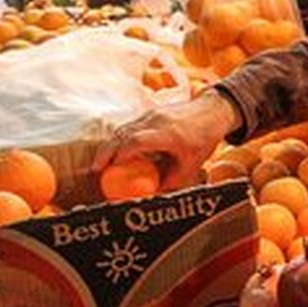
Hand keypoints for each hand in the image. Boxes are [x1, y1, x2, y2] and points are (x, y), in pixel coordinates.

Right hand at [93, 90, 241, 190]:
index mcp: (169, 134)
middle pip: (124, 133)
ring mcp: (152, 114)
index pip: (137, 141)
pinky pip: (130, 126)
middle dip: (106, 150)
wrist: (212, 112)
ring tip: (100, 163)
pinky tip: (114, 152)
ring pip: (124, 128)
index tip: (108, 168)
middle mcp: (157, 121)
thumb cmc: (204, 140)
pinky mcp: (149, 113)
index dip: (120, 153)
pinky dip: (119, 138)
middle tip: (95, 168)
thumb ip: (172, 180)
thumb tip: (152, 195)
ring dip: (110, 144)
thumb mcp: (192, 165)